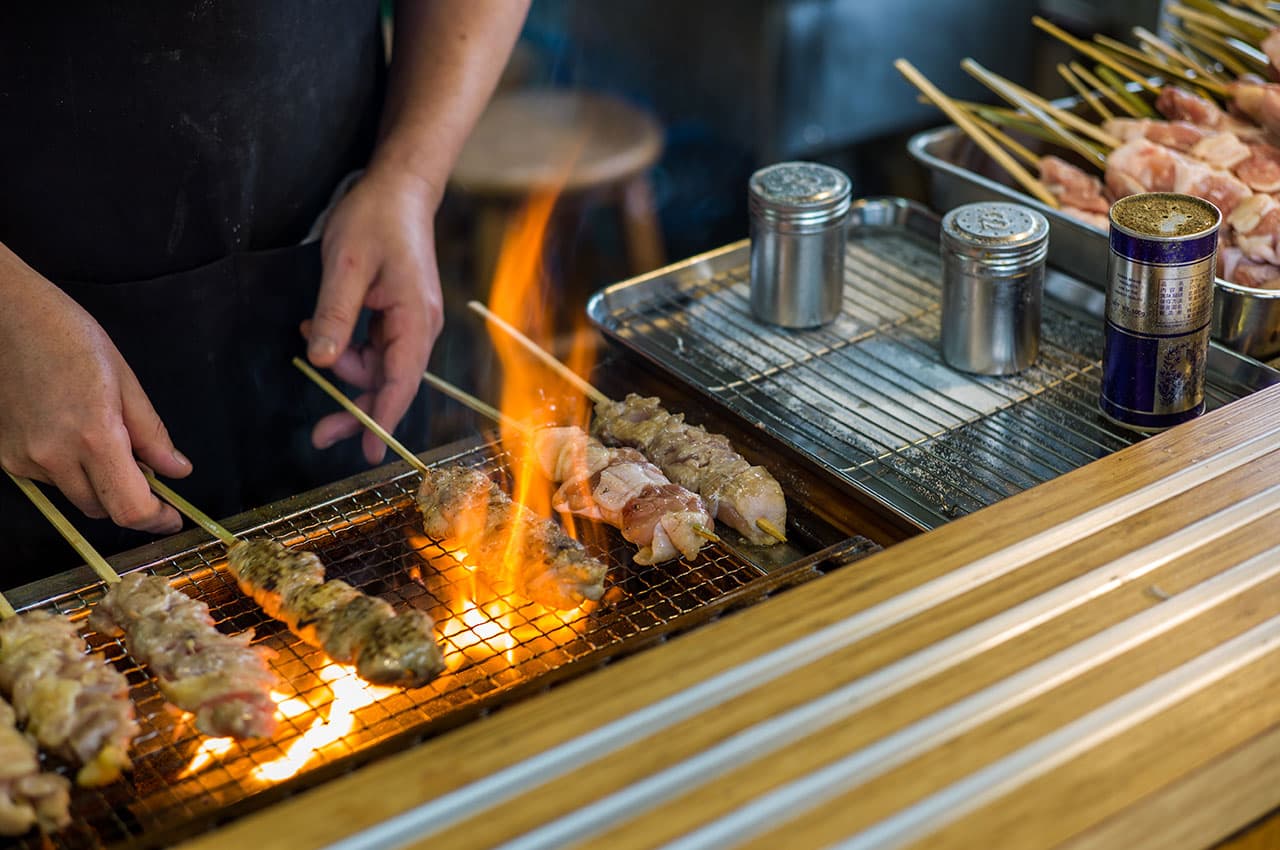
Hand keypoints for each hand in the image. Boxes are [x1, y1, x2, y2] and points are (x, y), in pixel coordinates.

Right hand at [0, 248, 190, 532]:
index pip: (130, 508)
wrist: (4, 317)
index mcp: (94, 436)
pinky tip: (70, 432)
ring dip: (100, 485)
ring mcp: (25, 460)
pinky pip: (50, 481)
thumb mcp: (126, 380)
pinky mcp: (6, 457)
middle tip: (147, 472)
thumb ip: (152, 434)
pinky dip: (70, 470)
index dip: (156, 520)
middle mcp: (54, 457)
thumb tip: (177, 471)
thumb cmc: (70, 337)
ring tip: (104, 439)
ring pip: (77, 497)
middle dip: (131, 500)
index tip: (172, 517)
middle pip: (104, 510)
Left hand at [304, 164, 443, 463]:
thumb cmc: (375, 219)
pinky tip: (321, 328)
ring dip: (345, 366)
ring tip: (311, 334)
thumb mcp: (347, 265)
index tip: (369, 452)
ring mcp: (411, 322)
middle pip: (391, 383)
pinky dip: (348, 347)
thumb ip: (337, 315)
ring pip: (379, 367)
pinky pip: (374, 347)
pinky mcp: (399, 315)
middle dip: (357, 407)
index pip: (401, 381)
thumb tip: (326, 363)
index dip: (383, 418)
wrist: (398, 187)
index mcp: (416, 317)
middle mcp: (420, 326)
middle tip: (319, 434)